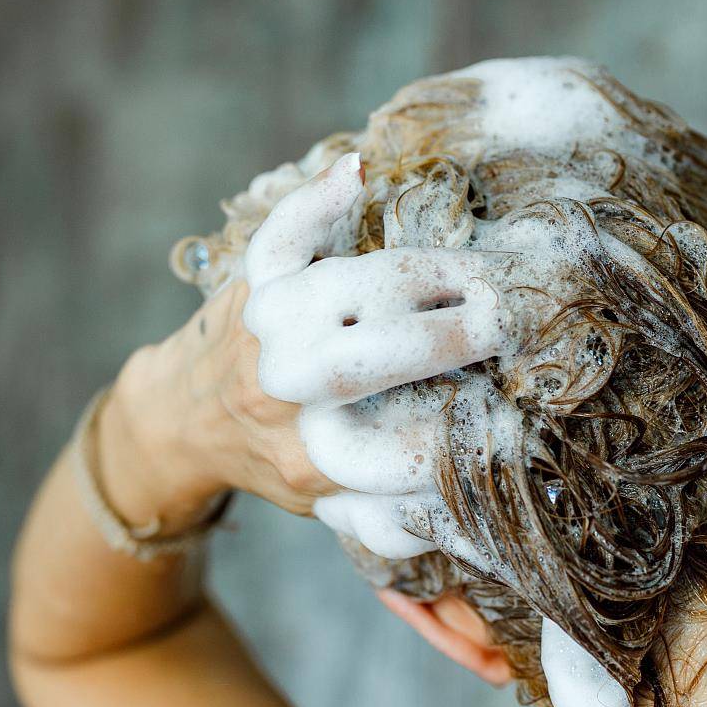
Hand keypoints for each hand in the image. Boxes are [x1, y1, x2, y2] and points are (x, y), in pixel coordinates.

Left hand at [101, 153, 516, 538]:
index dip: (477, 425)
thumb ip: (401, 519)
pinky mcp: (254, 281)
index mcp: (317, 460)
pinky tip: (357, 178)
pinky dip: (318, 200)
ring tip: (477, 277)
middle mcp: (287, 395)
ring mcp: (267, 330)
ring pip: (349, 287)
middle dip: (454, 335)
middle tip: (509, 322)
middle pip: (382, 355)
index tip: (524, 405)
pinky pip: (283, 234)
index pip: (415, 445)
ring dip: (423, 274)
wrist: (183, 420)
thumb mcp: (337, 509)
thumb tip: (481, 528)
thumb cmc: (280, 458)